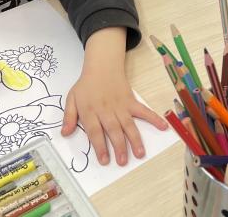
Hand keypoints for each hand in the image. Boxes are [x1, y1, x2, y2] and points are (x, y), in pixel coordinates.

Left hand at [62, 28, 166, 165]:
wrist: (102, 66)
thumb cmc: (87, 85)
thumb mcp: (72, 98)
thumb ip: (69, 117)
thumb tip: (65, 134)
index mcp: (90, 110)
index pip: (95, 131)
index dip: (99, 146)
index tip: (104, 160)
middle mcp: (106, 109)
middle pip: (113, 130)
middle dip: (119, 146)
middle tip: (123, 161)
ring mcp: (120, 105)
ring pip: (128, 124)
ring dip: (135, 139)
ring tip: (140, 154)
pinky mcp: (131, 101)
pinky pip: (143, 111)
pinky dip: (154, 118)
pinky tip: (163, 127)